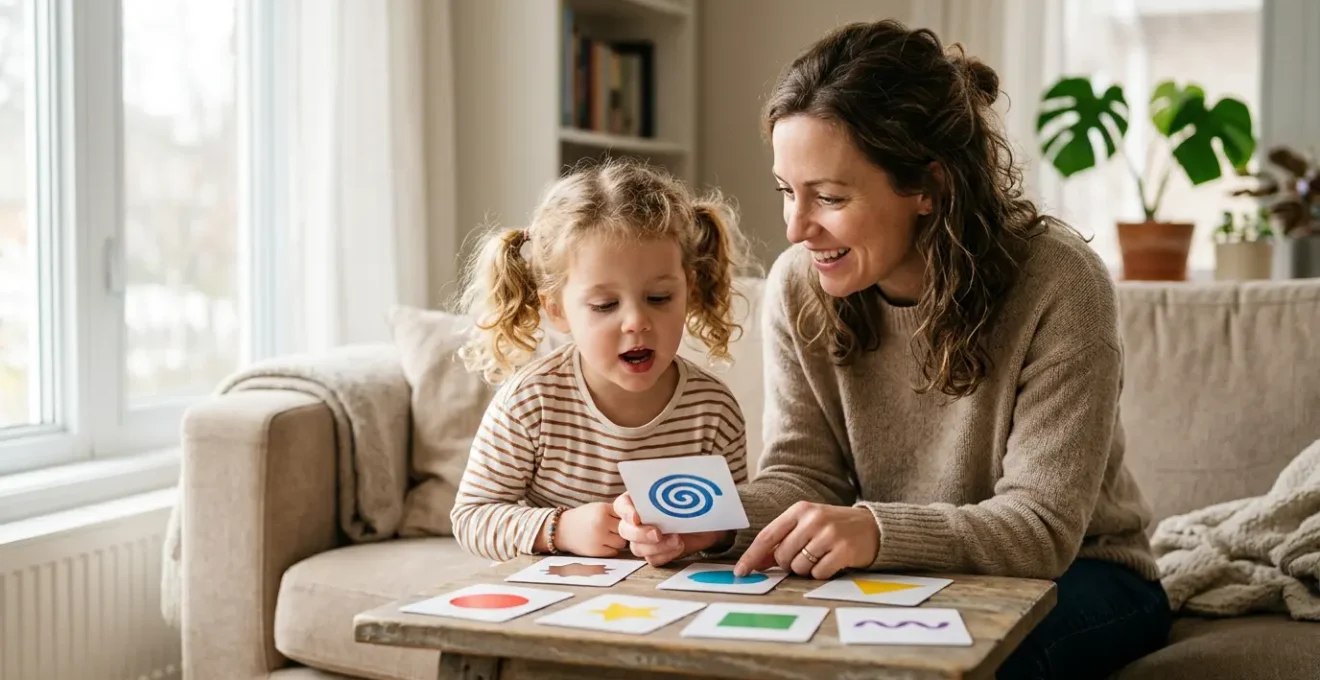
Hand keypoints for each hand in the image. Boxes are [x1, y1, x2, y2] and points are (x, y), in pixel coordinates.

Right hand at [552, 502, 627, 556]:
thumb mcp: (599, 508)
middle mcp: (601, 523)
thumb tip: (641, 522)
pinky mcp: (596, 551)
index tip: (629, 520)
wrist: (561, 530)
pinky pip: (614, 552)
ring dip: (619, 541)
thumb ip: (617, 512)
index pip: (627, 515)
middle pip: (626, 530)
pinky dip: (612, 549)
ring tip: (609, 536)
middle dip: (625, 530)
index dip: (628, 518)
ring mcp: (598, 538)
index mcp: (603, 509)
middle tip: (615, 529)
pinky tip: (603, 544)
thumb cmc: (585, 517)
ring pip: (622, 542)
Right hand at [613, 493, 729, 565]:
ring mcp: (644, 539)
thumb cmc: (693, 502)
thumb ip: (673, 487)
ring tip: (676, 540)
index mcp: (637, 501)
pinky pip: (653, 559)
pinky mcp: (656, 553)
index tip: (636, 517)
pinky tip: (678, 546)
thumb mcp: (685, 490)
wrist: (707, 521)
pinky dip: (665, 555)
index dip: (626, 512)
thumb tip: (669, 480)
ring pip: (637, 548)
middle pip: (625, 530)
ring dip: (655, 547)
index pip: (622, 505)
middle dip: (640, 534)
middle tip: (657, 534)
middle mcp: (637, 521)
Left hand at [734, 502, 878, 578]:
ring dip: (806, 570)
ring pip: (798, 567)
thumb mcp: (807, 525)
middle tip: (805, 556)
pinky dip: (822, 573)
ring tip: (821, 557)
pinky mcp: (844, 550)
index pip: (768, 536)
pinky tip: (832, 562)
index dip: (752, 556)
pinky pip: (818, 574)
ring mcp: (829, 534)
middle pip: (782, 556)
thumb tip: (756, 563)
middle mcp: (813, 519)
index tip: (741, 572)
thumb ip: (782, 540)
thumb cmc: (833, 528)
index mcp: (800, 510)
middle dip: (788, 564)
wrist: (872, 527)